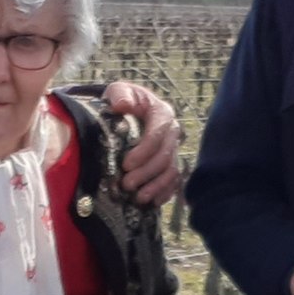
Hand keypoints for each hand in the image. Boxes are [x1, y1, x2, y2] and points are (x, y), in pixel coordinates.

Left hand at [102, 80, 182, 205]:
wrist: (128, 107)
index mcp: (162, 113)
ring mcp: (173, 148)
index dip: (144, 152)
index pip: (158, 134)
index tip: (126, 165)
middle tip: (126, 184)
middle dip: (146, 173)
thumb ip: (120, 95)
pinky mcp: (171, 162)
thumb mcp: (119, 91)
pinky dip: (165, 192)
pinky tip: (152, 202)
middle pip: (165, 156)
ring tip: (138, 198)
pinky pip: (174, 180)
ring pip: (171, 171)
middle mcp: (172, 132)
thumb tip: (123, 105)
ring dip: (156, 186)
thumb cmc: (123, 100)